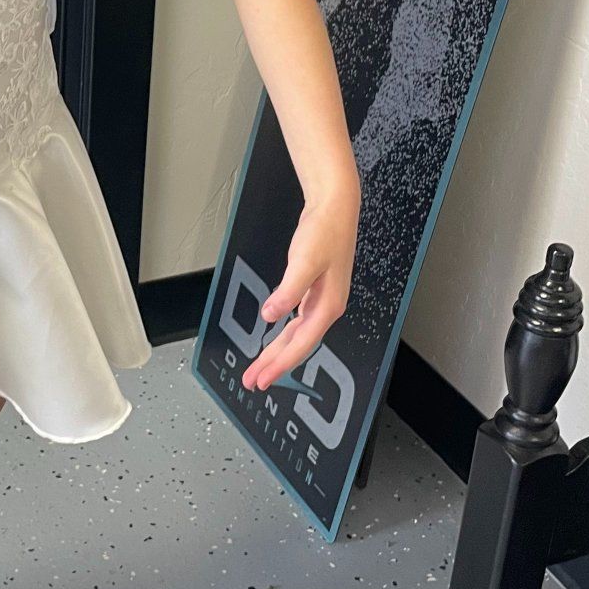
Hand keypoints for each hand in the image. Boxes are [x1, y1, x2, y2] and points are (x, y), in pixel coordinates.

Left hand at [241, 185, 358, 394]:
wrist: (335, 207)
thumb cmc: (325, 231)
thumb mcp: (304, 261)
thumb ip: (288, 291)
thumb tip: (272, 315)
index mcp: (327, 305)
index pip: (301, 344)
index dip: (280, 364)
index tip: (263, 379)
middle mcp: (326, 307)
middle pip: (297, 345)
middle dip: (275, 364)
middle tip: (254, 381)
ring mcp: (321, 299)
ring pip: (296, 335)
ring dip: (277, 351)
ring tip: (259, 366)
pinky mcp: (313, 289)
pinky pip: (297, 322)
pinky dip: (285, 333)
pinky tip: (275, 337)